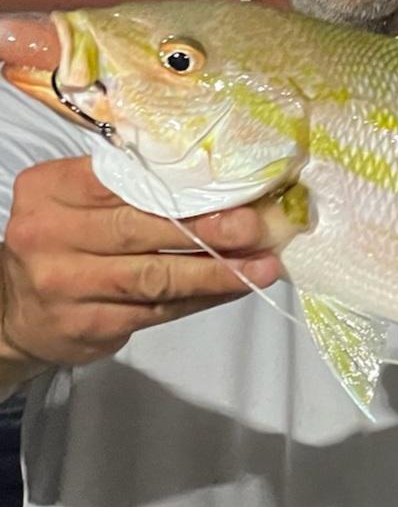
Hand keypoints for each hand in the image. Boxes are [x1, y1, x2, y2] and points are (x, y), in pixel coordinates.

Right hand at [0, 157, 281, 373]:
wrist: (13, 309)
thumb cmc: (64, 239)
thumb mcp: (76, 199)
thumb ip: (128, 186)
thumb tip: (215, 181)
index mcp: (50, 190)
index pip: (121, 180)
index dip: (180, 186)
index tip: (230, 185)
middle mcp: (50, 236)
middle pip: (141, 229)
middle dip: (207, 229)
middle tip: (256, 227)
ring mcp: (68, 285)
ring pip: (156, 276)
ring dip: (217, 271)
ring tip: (263, 265)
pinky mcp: (90, 325)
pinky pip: (159, 309)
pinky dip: (203, 297)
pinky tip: (236, 287)